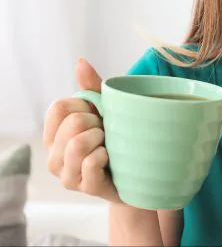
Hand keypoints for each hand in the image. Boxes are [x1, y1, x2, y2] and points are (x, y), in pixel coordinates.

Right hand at [43, 59, 121, 203]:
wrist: (138, 175)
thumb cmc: (117, 140)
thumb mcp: (106, 110)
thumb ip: (92, 87)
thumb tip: (80, 62)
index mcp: (55, 134)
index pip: (58, 108)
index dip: (84, 105)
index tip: (98, 114)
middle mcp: (54, 156)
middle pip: (71, 123)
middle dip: (97, 122)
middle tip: (107, 132)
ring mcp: (67, 175)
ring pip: (76, 145)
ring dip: (101, 138)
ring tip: (109, 143)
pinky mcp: (85, 188)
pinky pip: (90, 163)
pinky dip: (105, 154)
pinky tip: (111, 157)